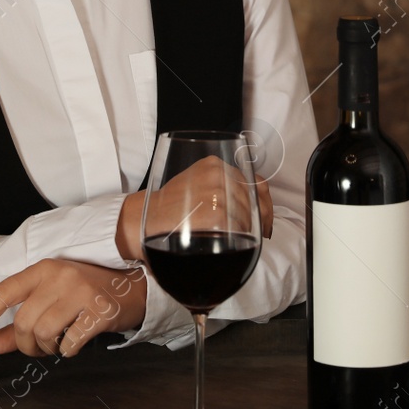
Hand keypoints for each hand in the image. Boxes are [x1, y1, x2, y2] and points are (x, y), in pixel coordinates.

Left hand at [0, 259, 147, 356]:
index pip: (2, 293)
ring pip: (43, 334)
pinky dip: (68, 350)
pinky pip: (69, 343)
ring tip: (60, 341)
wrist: (133, 287)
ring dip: (47, 348)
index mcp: (42, 269)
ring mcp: (80, 291)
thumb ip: (17, 325)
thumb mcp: (50, 300)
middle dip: (26, 344)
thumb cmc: (86, 295)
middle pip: (23, 322)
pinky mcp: (99, 310)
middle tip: (39, 346)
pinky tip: (76, 340)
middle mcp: (59, 276)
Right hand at [116, 157, 272, 259]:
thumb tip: (253, 205)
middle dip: (261, 221)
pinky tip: (235, 243)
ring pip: (249, 215)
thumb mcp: (196, 186)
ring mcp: (216, 192)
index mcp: (214, 165)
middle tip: (259, 236)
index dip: (265, 203)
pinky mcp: (214, 212)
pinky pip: (240, 227)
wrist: (143, 220)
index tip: (265, 219)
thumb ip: (220, 187)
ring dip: (251, 232)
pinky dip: (241, 238)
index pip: (256, 182)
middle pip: (255, 200)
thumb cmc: (170, 208)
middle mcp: (217, 174)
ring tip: (247, 243)